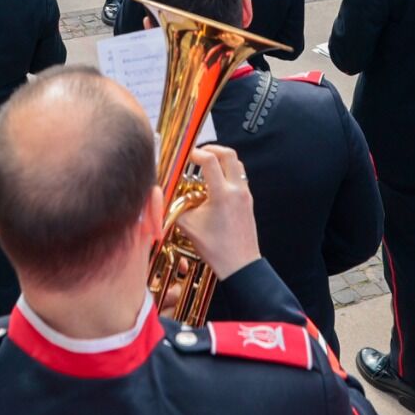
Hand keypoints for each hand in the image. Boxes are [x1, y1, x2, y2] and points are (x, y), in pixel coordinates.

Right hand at [171, 145, 261, 276]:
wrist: (240, 264)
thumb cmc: (216, 249)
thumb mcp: (189, 226)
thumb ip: (176, 207)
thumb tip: (166, 196)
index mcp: (222, 193)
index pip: (210, 160)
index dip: (196, 153)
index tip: (187, 155)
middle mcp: (237, 190)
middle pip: (229, 155)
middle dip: (213, 149)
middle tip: (200, 153)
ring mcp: (245, 196)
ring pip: (237, 166)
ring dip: (222, 161)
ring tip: (207, 168)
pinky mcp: (248, 203)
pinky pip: (239, 179)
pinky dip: (227, 175)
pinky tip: (215, 186)